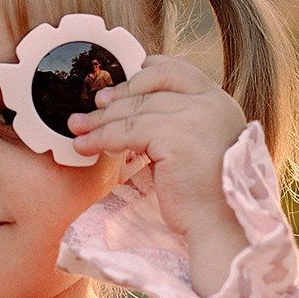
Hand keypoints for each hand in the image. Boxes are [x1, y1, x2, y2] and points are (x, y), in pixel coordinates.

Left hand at [68, 55, 249, 293]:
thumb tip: (136, 113)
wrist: (221, 225)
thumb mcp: (199, 148)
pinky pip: (127, 131)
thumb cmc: (208, 198)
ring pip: (135, 109)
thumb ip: (180, 125)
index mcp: (220, 104)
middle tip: (91, 107)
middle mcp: (211, 104)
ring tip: (77, 128)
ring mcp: (195, 117)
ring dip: (100, 119)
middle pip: (152, 88)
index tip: (128, 77)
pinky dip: (101, 137)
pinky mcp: (175, 136)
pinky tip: (84, 145)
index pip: (181, 72)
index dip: (150, 72)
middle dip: (117, 96)